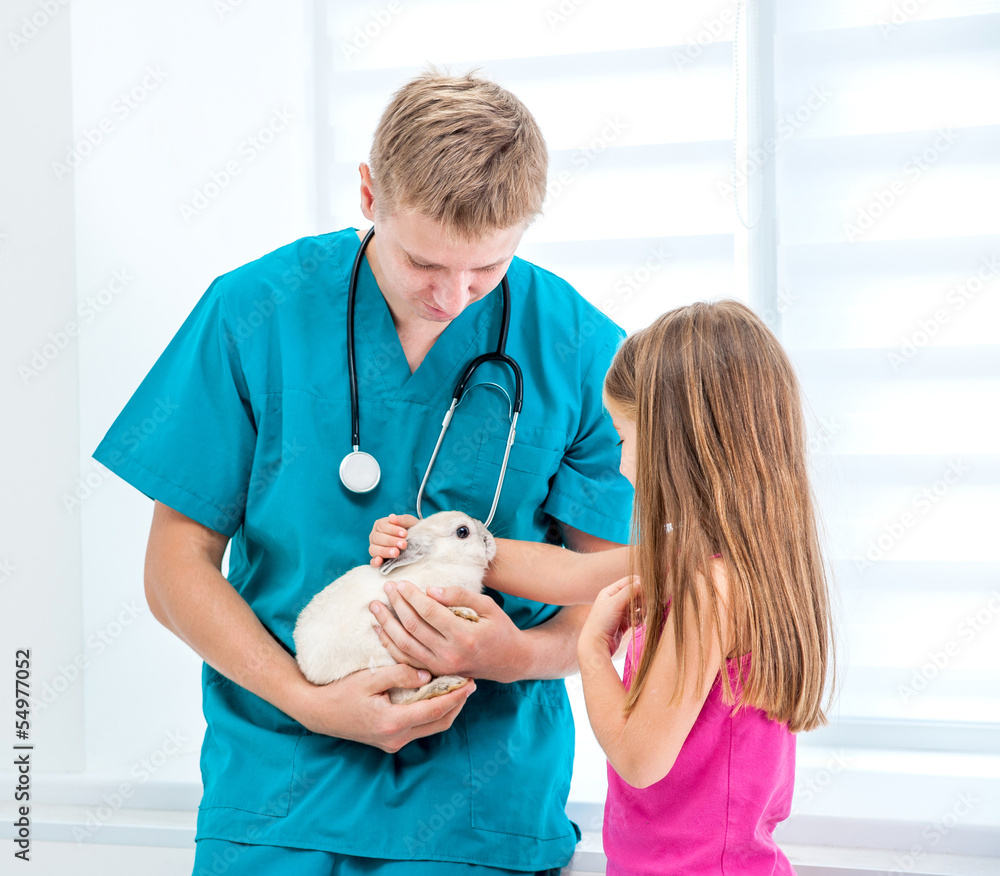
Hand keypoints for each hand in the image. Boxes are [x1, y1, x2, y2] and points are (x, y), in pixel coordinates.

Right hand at [291, 662, 474, 752]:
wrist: (318, 713)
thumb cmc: (341, 692)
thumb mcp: (369, 678)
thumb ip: (399, 674)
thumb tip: (427, 675)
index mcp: (392, 722)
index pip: (434, 710)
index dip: (455, 696)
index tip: (470, 682)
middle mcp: (396, 738)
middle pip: (438, 723)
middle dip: (457, 704)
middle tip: (469, 684)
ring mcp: (393, 742)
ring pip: (431, 728)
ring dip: (446, 709)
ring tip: (457, 688)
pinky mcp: (390, 741)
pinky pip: (419, 728)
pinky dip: (431, 713)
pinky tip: (435, 697)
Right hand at [369, 513, 418, 566]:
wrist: (417, 541)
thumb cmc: (411, 529)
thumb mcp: (410, 522)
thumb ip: (402, 520)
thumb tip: (392, 517)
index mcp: (380, 525)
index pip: (382, 526)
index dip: (393, 530)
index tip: (404, 534)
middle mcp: (374, 536)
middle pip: (378, 538)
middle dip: (391, 541)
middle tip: (403, 544)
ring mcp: (374, 548)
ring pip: (374, 549)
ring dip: (385, 551)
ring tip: (396, 553)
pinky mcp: (377, 559)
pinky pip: (372, 561)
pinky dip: (375, 562)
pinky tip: (380, 561)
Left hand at [370, 581, 528, 683]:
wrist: (509, 662)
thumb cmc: (500, 629)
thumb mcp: (488, 606)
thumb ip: (460, 596)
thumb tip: (430, 590)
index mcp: (464, 636)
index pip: (429, 612)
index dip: (412, 596)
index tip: (401, 583)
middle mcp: (450, 655)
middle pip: (413, 627)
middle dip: (396, 605)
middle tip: (386, 588)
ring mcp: (441, 667)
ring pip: (404, 646)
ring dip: (387, 625)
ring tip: (376, 606)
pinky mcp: (435, 673)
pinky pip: (406, 659)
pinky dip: (390, 644)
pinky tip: (380, 630)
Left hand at [579, 576, 639, 660]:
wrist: (596, 644)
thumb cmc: (602, 622)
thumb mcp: (615, 603)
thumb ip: (629, 592)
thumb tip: (642, 581)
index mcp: (610, 591)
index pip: (630, 581)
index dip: (640, 585)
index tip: (649, 592)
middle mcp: (615, 600)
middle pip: (635, 593)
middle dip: (642, 599)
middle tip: (645, 607)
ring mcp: (619, 612)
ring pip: (637, 606)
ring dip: (642, 610)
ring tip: (640, 617)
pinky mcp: (623, 623)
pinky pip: (636, 617)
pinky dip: (639, 620)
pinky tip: (636, 624)